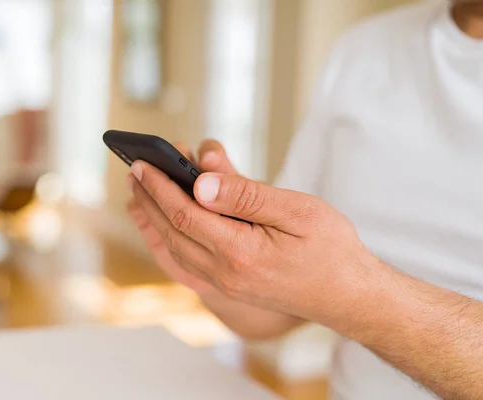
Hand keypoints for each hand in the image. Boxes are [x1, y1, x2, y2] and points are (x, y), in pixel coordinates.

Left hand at [128, 159, 382, 323]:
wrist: (348, 296)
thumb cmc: (331, 249)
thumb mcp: (297, 212)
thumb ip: (246, 196)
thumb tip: (200, 181)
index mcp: (239, 252)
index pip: (184, 213)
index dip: (159, 186)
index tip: (142, 163)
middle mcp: (224, 273)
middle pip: (172, 231)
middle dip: (149, 199)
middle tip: (133, 171)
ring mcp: (224, 285)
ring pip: (174, 250)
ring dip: (153, 221)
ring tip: (138, 196)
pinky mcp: (229, 288)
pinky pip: (185, 266)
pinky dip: (166, 245)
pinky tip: (161, 233)